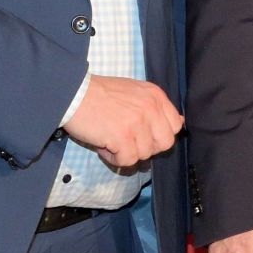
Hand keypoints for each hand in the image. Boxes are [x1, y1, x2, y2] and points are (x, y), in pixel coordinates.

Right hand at [63, 76, 182, 168]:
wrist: (73, 93)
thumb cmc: (99, 93)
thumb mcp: (135, 91)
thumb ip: (155, 107)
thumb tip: (179, 122)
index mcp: (155, 96)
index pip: (175, 126)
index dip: (160, 136)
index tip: (143, 135)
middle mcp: (151, 108)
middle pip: (165, 143)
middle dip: (146, 147)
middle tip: (127, 141)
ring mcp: (137, 122)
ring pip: (145, 154)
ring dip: (126, 152)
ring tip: (110, 139)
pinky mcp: (122, 136)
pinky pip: (128, 160)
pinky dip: (114, 159)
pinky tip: (104, 146)